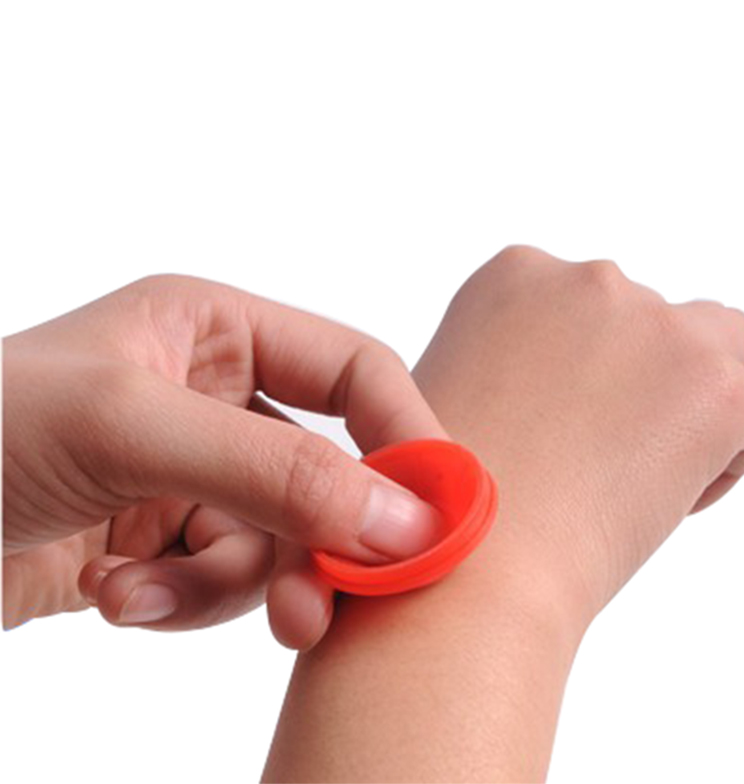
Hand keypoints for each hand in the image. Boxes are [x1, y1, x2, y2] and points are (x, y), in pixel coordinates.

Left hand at [3, 275, 444, 641]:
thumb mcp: (131, 430)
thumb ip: (275, 473)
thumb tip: (403, 523)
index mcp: (217, 328)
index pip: (356, 374)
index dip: (407, 438)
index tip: (436, 518)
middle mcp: (213, 393)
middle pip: (325, 472)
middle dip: (314, 543)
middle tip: (316, 610)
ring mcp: (192, 469)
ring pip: (275, 539)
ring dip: (220, 584)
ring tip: (142, 599)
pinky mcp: (164, 535)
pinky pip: (220, 580)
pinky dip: (177, 601)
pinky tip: (111, 598)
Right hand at [410, 247, 743, 628]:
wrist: (471, 562)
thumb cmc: (443, 493)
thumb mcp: (447, 386)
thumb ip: (506, 357)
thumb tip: (559, 383)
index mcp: (516, 275)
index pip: (585, 299)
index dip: (583, 368)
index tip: (563, 422)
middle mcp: (588, 282)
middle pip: (651, 320)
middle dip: (637, 380)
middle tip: (601, 452)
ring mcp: (657, 327)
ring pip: (720, 344)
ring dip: (693, 397)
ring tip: (645, 463)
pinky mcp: (715, 387)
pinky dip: (722, 459)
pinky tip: (663, 500)